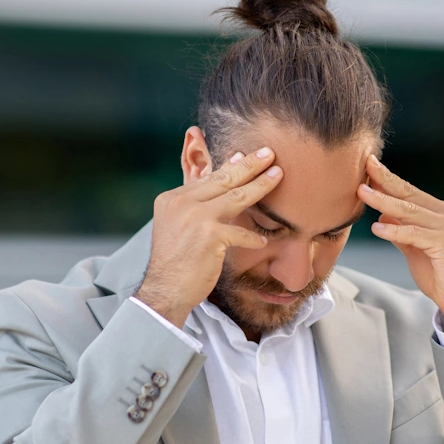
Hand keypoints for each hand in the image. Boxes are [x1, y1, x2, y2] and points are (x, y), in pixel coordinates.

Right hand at [135, 148, 282, 328]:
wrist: (165, 290)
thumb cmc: (176, 262)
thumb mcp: (178, 226)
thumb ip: (195, 206)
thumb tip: (218, 183)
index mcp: (172, 198)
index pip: (207, 178)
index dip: (231, 166)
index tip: (247, 156)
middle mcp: (181, 203)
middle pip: (223, 180)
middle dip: (249, 165)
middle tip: (269, 153)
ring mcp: (195, 218)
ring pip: (236, 197)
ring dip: (260, 186)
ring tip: (278, 175)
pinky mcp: (209, 236)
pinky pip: (240, 232)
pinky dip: (252, 239)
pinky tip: (262, 242)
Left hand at [357, 155, 443, 338]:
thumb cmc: (439, 274)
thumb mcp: (414, 248)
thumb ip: (402, 230)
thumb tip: (383, 214)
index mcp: (440, 212)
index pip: (409, 192)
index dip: (388, 179)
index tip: (368, 165)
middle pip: (409, 194)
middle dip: (384, 180)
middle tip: (364, 166)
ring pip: (409, 211)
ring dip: (383, 201)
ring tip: (362, 193)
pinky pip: (414, 233)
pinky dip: (394, 231)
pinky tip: (377, 228)